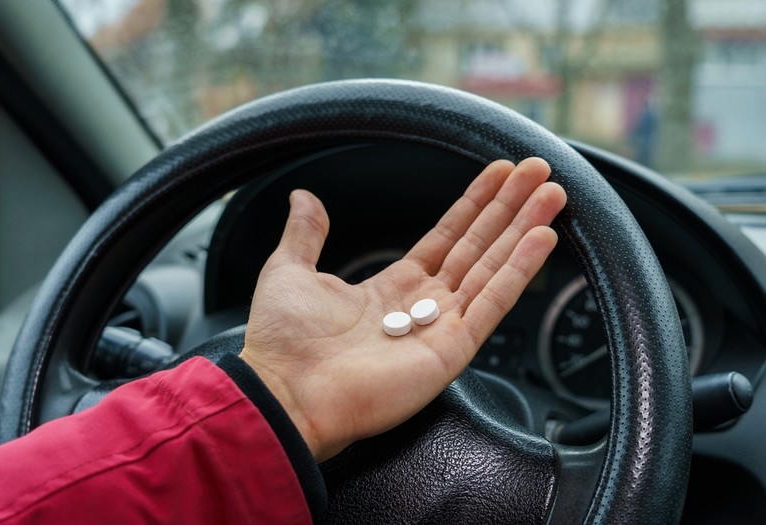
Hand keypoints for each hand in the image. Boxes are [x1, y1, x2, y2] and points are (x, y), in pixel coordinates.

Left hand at [240, 158, 566, 461]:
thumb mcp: (289, 271)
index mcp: (390, 288)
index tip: (499, 174)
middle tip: (539, 172)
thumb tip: (303, 196)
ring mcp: (440, 328)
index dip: (473, 205)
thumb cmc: (282, 341)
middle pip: (477, 247)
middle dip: (509, 208)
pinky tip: (541, 238)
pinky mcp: (451, 351)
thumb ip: (305, 233)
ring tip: (553, 193)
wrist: (282, 391)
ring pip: (492, 268)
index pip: (445, 237)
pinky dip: (518, 270)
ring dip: (524, 230)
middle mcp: (422, 306)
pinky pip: (492, 303)